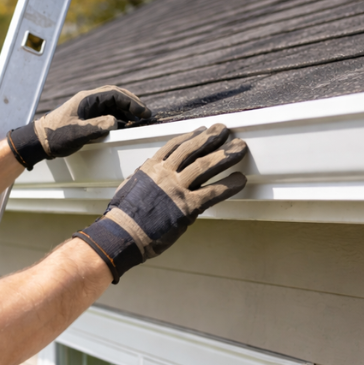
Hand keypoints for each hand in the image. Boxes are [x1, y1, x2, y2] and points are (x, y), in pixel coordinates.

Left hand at [7, 85, 150, 169]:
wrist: (39, 141)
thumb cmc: (56, 136)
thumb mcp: (78, 133)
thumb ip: (98, 127)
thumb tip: (116, 122)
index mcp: (87, 99)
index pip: (115, 95)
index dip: (132, 102)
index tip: (144, 112)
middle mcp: (88, 100)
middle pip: (116, 95)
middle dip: (132, 103)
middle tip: (146, 113)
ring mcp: (86, 107)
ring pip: (111, 103)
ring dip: (126, 109)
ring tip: (138, 119)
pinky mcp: (85, 115)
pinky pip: (106, 111)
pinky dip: (117, 115)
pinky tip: (124, 123)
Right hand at [73, 124, 247, 281]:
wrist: (123, 234)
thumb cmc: (123, 216)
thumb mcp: (129, 187)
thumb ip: (143, 177)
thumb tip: (147, 170)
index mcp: (151, 168)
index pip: (175, 145)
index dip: (191, 135)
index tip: (203, 130)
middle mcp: (165, 174)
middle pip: (193, 149)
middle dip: (211, 138)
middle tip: (225, 130)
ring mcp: (177, 189)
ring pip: (205, 166)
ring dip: (225, 155)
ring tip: (240, 148)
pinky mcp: (187, 207)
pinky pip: (213, 192)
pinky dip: (229, 185)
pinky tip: (240, 180)